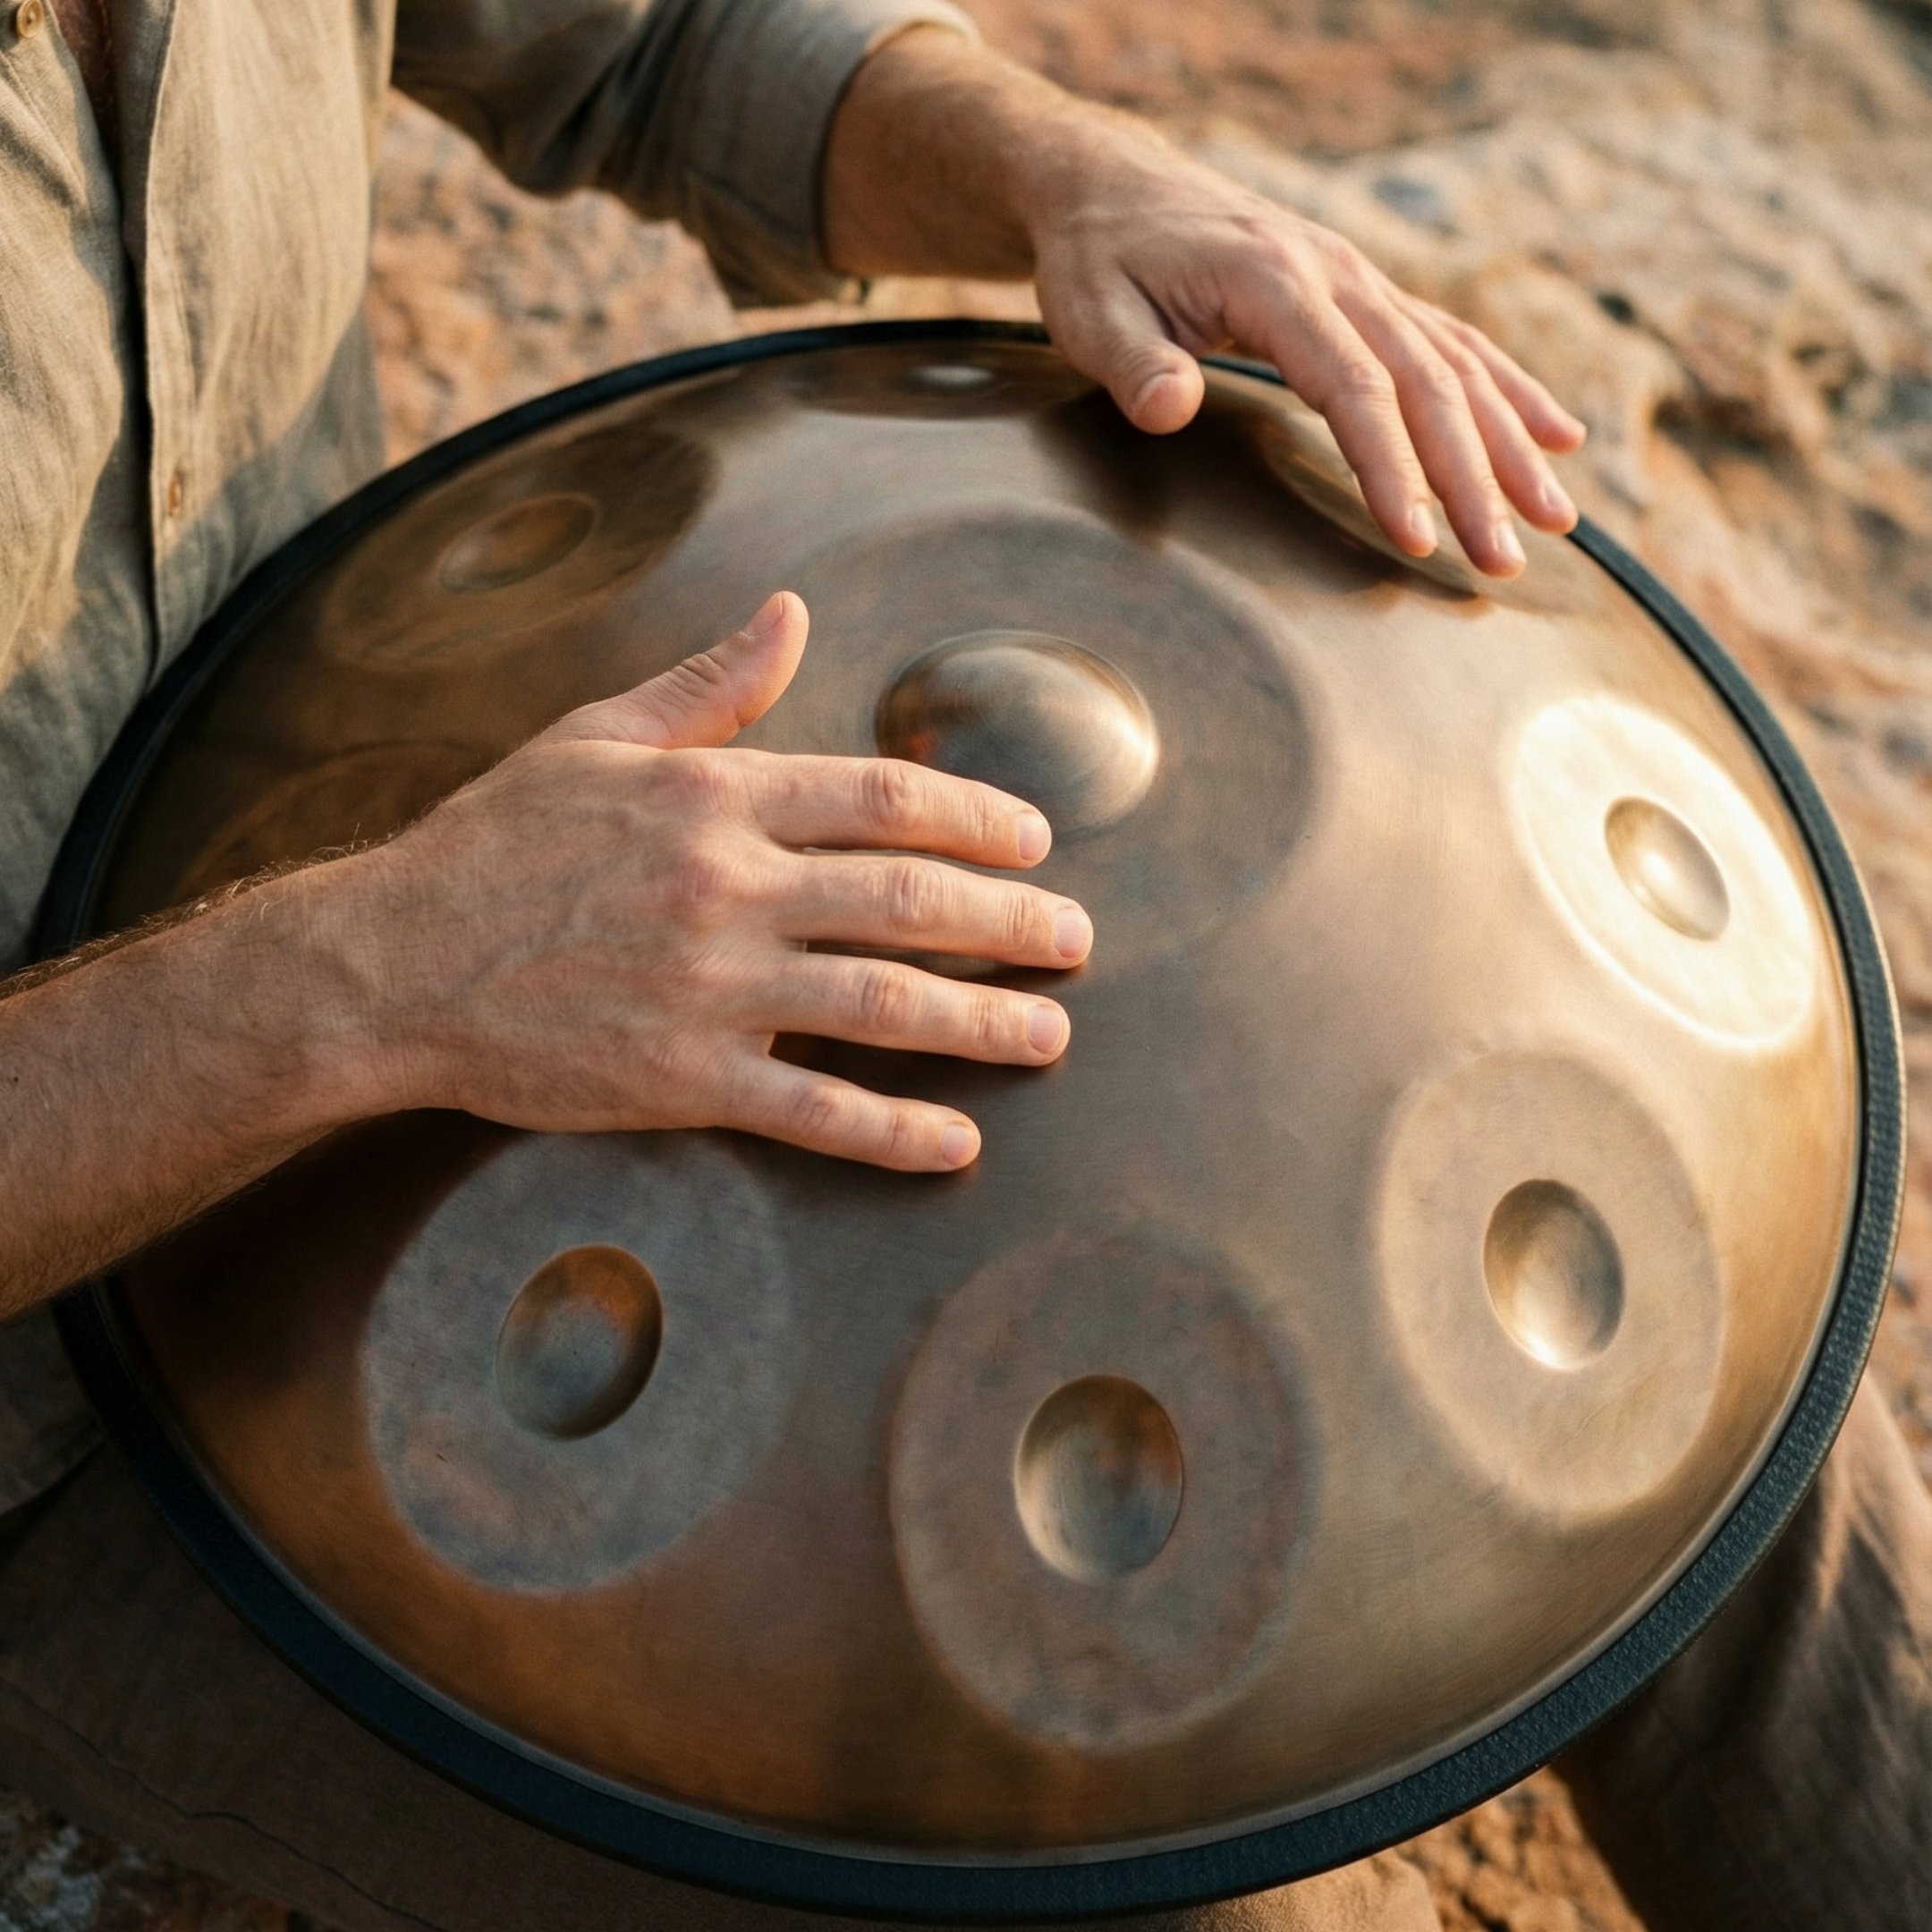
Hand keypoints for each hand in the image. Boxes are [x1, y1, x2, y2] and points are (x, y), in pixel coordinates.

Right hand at [351, 592, 1090, 1170]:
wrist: (389, 962)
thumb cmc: (493, 843)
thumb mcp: (596, 735)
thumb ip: (712, 685)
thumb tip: (793, 614)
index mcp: (716, 795)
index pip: (887, 798)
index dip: (979, 819)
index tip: (1034, 841)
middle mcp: (729, 887)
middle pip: (910, 901)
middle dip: (1012, 922)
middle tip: (1076, 941)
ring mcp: (711, 988)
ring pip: (883, 1006)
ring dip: (983, 1022)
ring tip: (1049, 1035)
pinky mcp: (683, 1078)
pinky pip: (813, 1111)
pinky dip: (893, 1131)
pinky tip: (956, 1143)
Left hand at [1027, 132, 1584, 576]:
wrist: (1114, 189)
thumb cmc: (1100, 261)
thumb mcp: (1090, 310)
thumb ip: (1133, 363)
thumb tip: (1169, 406)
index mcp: (1276, 281)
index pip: (1354, 386)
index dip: (1390, 465)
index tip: (1417, 538)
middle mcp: (1339, 275)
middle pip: (1427, 384)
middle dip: (1474, 478)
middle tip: (1503, 561)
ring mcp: (1360, 281)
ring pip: (1457, 364)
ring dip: (1510, 445)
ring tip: (1555, 519)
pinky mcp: (1366, 295)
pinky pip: (1454, 343)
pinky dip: (1510, 391)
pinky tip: (1556, 437)